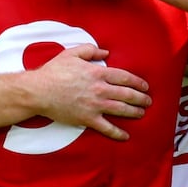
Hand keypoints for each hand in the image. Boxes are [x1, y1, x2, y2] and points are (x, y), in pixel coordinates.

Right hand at [26, 44, 150, 140]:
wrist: (39, 91)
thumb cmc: (54, 71)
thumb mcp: (72, 53)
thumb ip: (91, 50)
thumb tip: (106, 52)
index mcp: (98, 72)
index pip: (125, 77)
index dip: (138, 82)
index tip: (145, 86)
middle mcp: (100, 89)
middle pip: (128, 94)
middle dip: (141, 98)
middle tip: (148, 101)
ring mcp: (95, 105)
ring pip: (122, 110)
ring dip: (134, 112)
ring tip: (142, 113)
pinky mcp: (88, 119)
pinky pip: (107, 127)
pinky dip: (118, 133)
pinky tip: (126, 136)